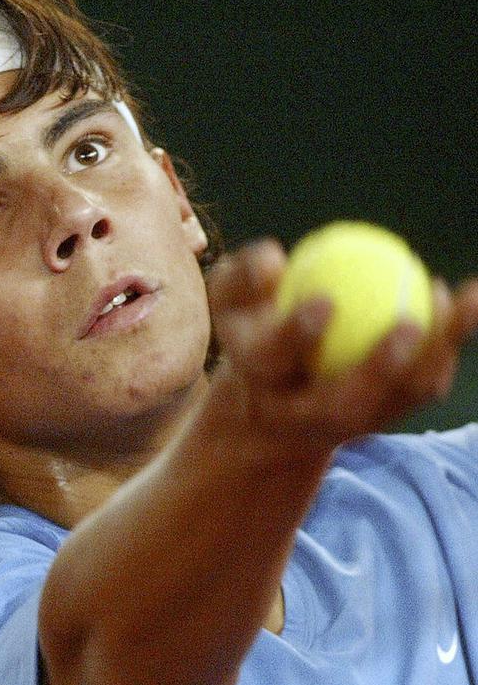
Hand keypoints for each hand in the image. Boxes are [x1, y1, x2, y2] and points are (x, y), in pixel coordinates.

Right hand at [207, 238, 477, 453]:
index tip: (324, 302)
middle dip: (379, 370)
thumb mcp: (230, 297)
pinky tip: (463, 300)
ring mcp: (348, 424)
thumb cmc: (252, 328)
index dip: (296, 335)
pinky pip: (421, 387)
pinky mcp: (384, 418)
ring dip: (433, 358)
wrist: (271, 399)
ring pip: (395, 400)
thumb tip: (274, 260)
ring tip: (462, 300)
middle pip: (344, 404)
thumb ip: (243, 275)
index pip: (274, 360)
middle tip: (409, 322)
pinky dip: (446, 348)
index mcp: (259, 382)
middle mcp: (303, 416)